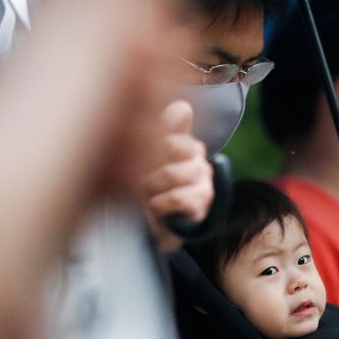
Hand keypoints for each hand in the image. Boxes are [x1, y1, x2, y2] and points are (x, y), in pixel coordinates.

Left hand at [139, 100, 212, 248]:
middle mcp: (195, 152)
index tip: (138, 147)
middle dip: (145, 165)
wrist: (146, 232)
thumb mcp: (135, 159)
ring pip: (171, 173)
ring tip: (144, 198)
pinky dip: (160, 206)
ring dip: (149, 190)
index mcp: (179, 135)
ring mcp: (202, 176)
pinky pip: (179, 197)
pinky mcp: (204, 201)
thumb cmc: (138, 192)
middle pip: (169, 145)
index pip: (177, 114)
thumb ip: (150, 130)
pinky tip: (156, 210)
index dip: (154, 129)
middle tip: (134, 181)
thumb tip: (179, 106)